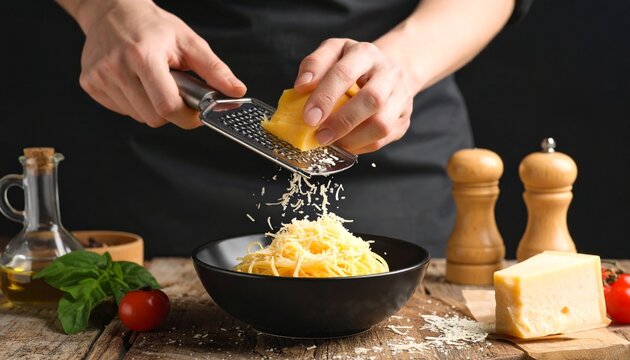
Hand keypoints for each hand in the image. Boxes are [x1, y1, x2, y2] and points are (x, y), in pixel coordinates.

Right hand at [76, 0, 245, 128]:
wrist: (113, 10)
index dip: (187, 116)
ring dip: (152, 106)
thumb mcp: (189, 42)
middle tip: (174, 89)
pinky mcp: (89, 84)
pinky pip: (122, 110)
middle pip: (153, 118)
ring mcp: (99, 77)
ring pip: (138, 116)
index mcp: (143, 55)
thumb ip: (214, 69)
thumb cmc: (153, 26)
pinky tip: (135, 82)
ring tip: (153, 80)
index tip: (197, 112)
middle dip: (171, 110)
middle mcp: (116, 67)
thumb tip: (236, 91)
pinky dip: (135, 102)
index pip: (167, 106)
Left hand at [294, 38, 413, 153]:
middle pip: (371, 100)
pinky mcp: (404, 119)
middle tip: (319, 136)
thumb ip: (314, 64)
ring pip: (382, 124)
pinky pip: (384, 139)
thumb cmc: (353, 64)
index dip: (325, 97)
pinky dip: (361, 146)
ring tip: (332, 142)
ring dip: (352, 138)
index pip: (345, 73)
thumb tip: (302, 86)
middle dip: (342, 122)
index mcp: (365, 53)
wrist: (387, 71)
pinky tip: (345, 143)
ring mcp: (401, 97)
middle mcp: (388, 73)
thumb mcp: (332, 53)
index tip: (308, 117)